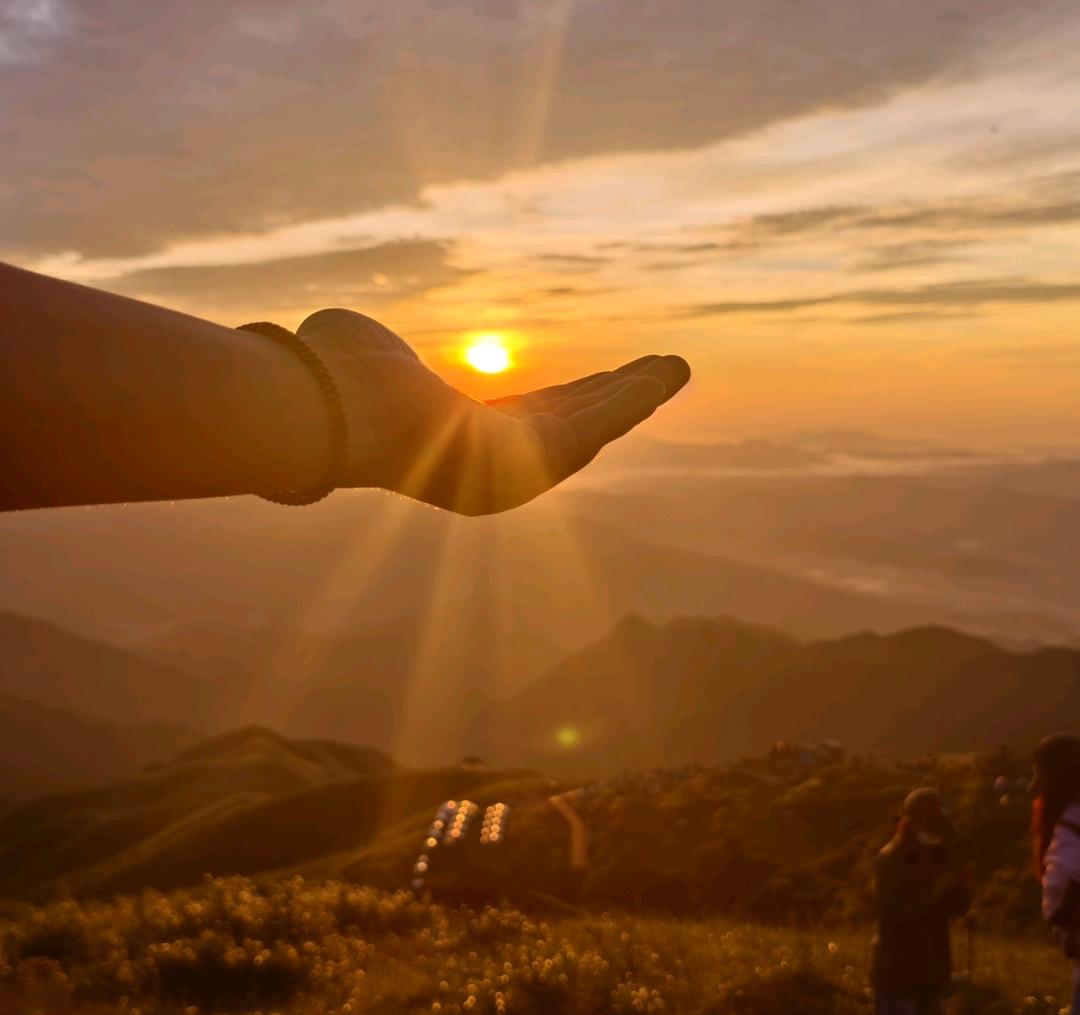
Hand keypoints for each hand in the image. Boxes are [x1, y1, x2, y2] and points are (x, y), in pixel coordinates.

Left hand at [297, 309, 689, 514]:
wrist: (338, 412)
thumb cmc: (337, 384)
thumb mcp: (363, 360)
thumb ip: (372, 356)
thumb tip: (337, 336)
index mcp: (458, 449)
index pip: (525, 422)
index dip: (566, 401)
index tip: (594, 382)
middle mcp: (493, 471)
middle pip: (568, 425)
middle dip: (613, 399)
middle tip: (650, 375)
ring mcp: (519, 470)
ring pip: (594, 424)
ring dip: (639, 395)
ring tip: (677, 369)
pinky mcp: (542, 456)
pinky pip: (603, 421)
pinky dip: (640, 396)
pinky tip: (671, 372)